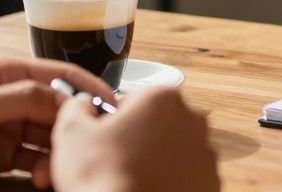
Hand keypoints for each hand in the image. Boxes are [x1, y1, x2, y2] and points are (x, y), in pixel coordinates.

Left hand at [0, 54, 115, 188]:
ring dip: (56, 156)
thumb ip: (24, 97)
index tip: (113, 106)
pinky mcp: (4, 156)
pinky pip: (36, 161)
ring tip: (48, 176)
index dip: (88, 89)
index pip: (59, 75)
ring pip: (50, 139)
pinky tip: (41, 180)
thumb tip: (65, 98)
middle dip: (70, 132)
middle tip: (77, 151)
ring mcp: (10, 127)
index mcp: (7, 72)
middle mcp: (13, 96)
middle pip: (59, 111)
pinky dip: (43, 170)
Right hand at [51, 86, 219, 191]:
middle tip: (116, 161)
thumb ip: (77, 106)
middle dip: (138, 138)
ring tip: (132, 178)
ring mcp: (206, 153)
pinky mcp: (210, 181)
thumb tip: (83, 104)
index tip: (105, 138)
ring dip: (156, 159)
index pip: (133, 101)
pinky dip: (171, 180)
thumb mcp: (71, 132)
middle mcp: (192, 120)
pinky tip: (149, 187)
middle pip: (157, 123)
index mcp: (162, 98)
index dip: (114, 120)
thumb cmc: (103, 178)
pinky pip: (186, 174)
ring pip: (173, 149)